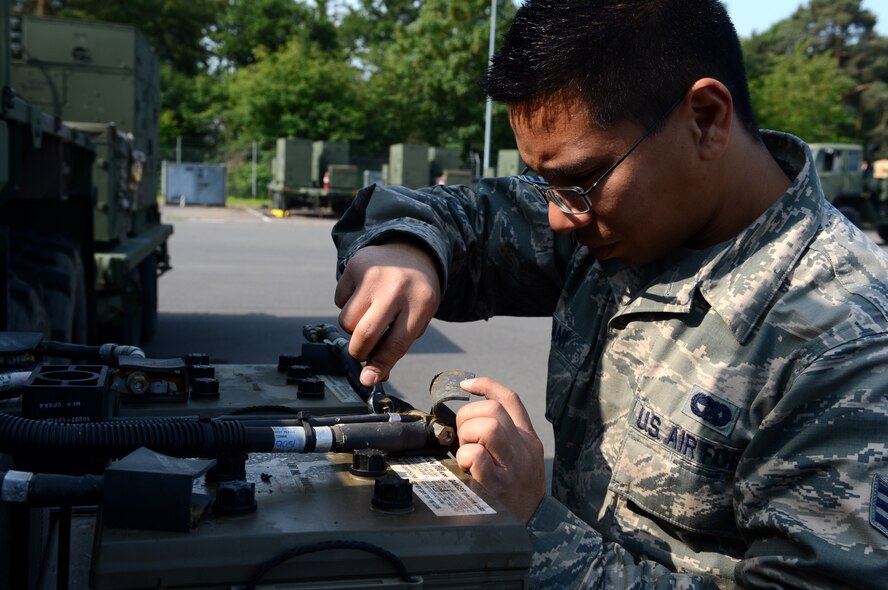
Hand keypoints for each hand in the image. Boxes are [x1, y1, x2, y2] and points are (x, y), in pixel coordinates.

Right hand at [335, 242, 440, 385]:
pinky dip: (347, 305)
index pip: (396, 344)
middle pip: (364, 333)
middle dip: (358, 352)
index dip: (379, 365)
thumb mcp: (418, 318)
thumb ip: (396, 347)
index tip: (367, 379)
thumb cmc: (414, 294)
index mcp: (421, 304)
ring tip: (369, 314)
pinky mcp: (355, 265)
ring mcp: (374, 274)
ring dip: (353, 327)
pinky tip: (363, 295)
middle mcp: (396, 287)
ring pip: (346, 321)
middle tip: (361, 353)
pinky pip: (339, 301)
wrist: (412, 251)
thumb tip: (371, 376)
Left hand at [455, 377, 545, 522]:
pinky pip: (477, 456)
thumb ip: (501, 437)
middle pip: (493, 410)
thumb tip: (467, 418)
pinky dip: (466, 458)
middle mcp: (524, 447)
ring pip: (487, 428)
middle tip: (463, 438)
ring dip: (467, 437)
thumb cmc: (519, 488)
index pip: (510, 399)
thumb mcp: (519, 457)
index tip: (465, 385)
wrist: (537, 523)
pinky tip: (468, 469)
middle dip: (468, 418)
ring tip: (466, 453)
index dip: (485, 385)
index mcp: (527, 437)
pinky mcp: (500, 485)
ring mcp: (513, 466)